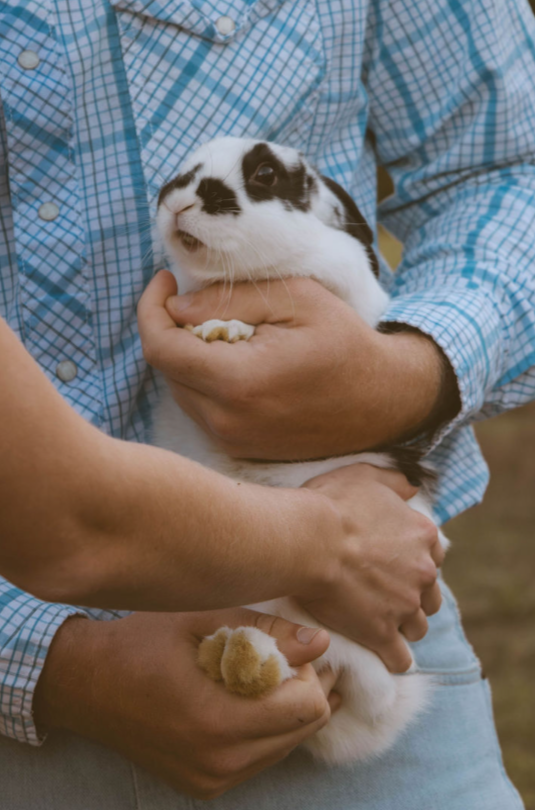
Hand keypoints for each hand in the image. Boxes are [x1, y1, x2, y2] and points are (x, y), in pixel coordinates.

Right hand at [34, 610, 338, 799]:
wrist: (86, 683)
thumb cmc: (141, 641)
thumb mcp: (203, 619)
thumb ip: (265, 631)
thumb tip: (321, 640)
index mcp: (217, 722)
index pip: (308, 709)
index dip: (307, 671)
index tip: (286, 646)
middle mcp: (218, 763)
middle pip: (304, 730)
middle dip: (305, 689)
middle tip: (284, 654)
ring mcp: (210, 780)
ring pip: (286, 746)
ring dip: (287, 709)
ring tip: (265, 672)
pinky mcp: (203, 785)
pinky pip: (260, 758)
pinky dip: (266, 727)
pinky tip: (246, 696)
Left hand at [138, 271, 444, 459]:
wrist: (384, 401)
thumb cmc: (345, 343)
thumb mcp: (296, 300)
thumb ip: (230, 300)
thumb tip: (176, 307)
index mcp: (238, 381)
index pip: (160, 347)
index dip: (151, 308)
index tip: (167, 282)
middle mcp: (227, 420)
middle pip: (167, 368)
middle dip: (176, 330)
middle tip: (209, 306)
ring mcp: (233, 440)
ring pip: (181, 389)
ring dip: (191, 357)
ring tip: (233, 336)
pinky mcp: (240, 449)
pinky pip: (202, 409)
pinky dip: (207, 381)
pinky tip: (242, 365)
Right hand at [298, 463, 443, 672]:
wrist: (309, 541)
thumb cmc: (332, 504)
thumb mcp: (366, 476)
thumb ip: (394, 481)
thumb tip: (412, 486)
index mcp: (422, 535)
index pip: (434, 554)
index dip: (416, 560)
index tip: (400, 565)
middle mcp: (422, 571)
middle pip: (430, 594)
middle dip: (415, 597)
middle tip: (390, 596)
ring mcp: (404, 605)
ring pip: (418, 626)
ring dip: (405, 625)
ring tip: (385, 624)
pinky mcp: (382, 633)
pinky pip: (399, 657)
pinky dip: (395, 659)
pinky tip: (387, 658)